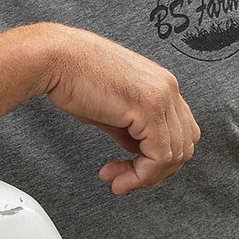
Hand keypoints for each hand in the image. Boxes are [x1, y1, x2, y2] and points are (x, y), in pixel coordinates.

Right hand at [43, 26, 198, 194]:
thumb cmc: (73, 75)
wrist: (55, 57)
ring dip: (145, 176)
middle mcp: (167, 87)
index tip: (132, 169)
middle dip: (156, 170)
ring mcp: (161, 96)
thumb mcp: (111, 109)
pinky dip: (140, 175)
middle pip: (184, 145)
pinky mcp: (148, 108)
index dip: (160, 158)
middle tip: (126, 179)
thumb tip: (139, 152)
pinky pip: (158, 156)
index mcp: (160, 83)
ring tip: (118, 180)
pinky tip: (119, 179)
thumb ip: (132, 129)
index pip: (181, 131)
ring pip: (174, 154)